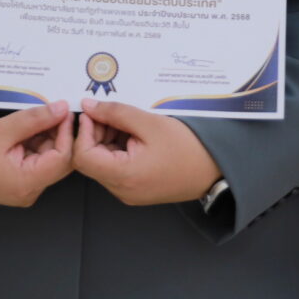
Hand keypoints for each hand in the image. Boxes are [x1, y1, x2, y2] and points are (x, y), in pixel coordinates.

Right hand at [0, 101, 75, 206]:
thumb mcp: (0, 130)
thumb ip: (34, 119)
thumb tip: (61, 108)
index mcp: (27, 183)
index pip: (63, 158)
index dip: (67, 132)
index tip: (64, 109)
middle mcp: (29, 191)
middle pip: (58, 160)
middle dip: (58, 133)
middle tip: (54, 106)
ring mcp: (23, 188)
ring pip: (47, 158)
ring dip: (45, 135)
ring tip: (38, 112)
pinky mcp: (16, 181)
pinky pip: (34, 160)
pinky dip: (33, 142)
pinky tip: (27, 125)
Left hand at [71, 98, 221, 205]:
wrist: (216, 170)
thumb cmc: (188, 147)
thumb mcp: (150, 123)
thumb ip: (116, 113)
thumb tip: (89, 107)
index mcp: (124, 176)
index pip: (82, 157)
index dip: (84, 132)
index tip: (94, 113)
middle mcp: (122, 190)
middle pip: (90, 160)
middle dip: (96, 133)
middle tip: (111, 113)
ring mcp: (128, 192)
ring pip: (102, 163)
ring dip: (107, 140)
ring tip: (127, 122)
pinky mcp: (135, 189)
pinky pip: (115, 168)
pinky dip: (117, 149)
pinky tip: (133, 134)